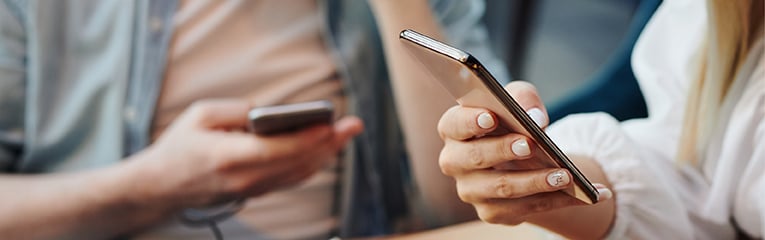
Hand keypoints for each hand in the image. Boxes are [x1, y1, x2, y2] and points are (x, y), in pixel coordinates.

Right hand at [125, 99, 362, 209]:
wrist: (162, 185)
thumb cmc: (180, 146)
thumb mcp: (201, 114)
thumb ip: (237, 110)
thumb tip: (268, 112)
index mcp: (229, 157)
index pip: (279, 150)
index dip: (309, 139)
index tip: (332, 125)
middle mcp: (244, 178)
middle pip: (297, 163)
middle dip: (329, 144)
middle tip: (353, 126)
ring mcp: (251, 190)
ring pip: (299, 174)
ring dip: (326, 155)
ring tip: (345, 135)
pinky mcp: (255, 193)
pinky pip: (291, 180)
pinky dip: (312, 164)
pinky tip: (326, 150)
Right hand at [437, 81, 611, 224]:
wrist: (521, 157)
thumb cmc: (512, 122)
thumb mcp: (518, 101)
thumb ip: (523, 98)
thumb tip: (535, 120)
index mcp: (454, 130)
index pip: (453, 125)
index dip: (470, 121)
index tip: (492, 117)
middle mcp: (454, 162)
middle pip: (474, 158)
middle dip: (503, 151)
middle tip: (532, 145)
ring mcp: (471, 190)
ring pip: (502, 188)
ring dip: (536, 182)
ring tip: (566, 175)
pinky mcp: (491, 212)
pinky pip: (524, 209)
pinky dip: (554, 201)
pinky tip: (580, 195)